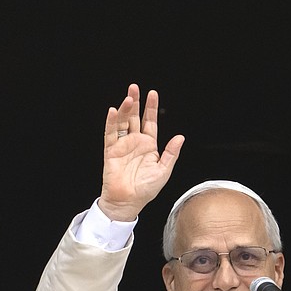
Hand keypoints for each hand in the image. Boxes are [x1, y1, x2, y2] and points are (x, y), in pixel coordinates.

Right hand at [98, 84, 184, 220]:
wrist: (129, 202)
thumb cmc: (146, 189)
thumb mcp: (164, 171)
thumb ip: (171, 153)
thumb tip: (180, 137)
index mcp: (149, 146)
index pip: (150, 122)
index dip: (151, 108)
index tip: (153, 93)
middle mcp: (135, 143)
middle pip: (135, 118)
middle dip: (136, 103)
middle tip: (135, 88)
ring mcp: (123, 145)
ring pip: (123, 122)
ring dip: (125, 110)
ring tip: (128, 98)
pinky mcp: (111, 151)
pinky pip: (110, 134)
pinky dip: (111, 122)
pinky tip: (113, 112)